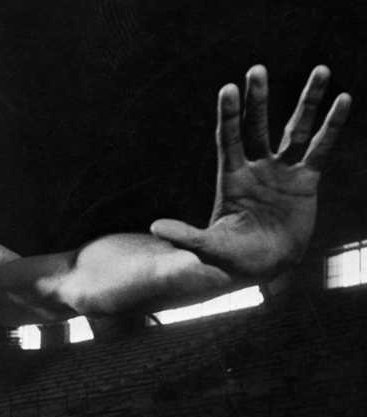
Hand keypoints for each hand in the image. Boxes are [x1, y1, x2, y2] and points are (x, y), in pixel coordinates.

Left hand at [150, 65, 351, 278]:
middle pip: (257, 126)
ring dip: (307, 100)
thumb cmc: (232, 258)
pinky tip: (343, 99)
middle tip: (256, 69)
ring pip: (295, 129)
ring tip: (320, 68)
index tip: (228, 89)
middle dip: (258, 99)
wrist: (264, 267)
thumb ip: (186, 236)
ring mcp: (281, 171)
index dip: (230, 115)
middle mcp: (255, 167)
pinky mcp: (306, 181)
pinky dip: (332, 125)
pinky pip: (321, 148)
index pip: (229, 139)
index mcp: (231, 178)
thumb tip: (155, 228)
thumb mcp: (208, 248)